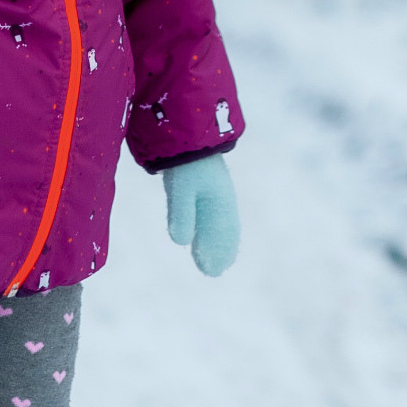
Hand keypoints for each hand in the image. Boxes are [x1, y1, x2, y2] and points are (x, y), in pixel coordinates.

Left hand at [162, 154, 239, 275]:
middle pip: (225, 230)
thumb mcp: (181, 189)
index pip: (223, 234)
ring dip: (216, 242)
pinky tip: (202, 235)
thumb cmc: (185, 163)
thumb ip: (182, 214)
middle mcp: (222, 199)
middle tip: (212, 272)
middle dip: (220, 251)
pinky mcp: (205, 188)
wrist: (188, 134)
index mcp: (221, 202)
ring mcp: (215, 193)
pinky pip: (215, 214)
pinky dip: (212, 229)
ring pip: (220, 223)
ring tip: (209, 259)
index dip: (219, 252)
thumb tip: (180, 242)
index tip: (213, 271)